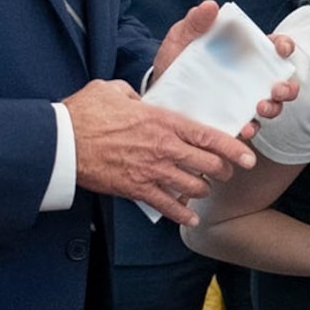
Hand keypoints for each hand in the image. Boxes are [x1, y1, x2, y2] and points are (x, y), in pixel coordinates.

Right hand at [68, 79, 253, 223]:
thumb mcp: (113, 91)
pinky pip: (167, 206)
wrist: (61, 143)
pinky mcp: (136, 190)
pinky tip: (191, 217)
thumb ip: (135, 96)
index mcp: (162, 121)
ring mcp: (152, 171)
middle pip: (208, 165)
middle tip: (227, 172)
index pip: (208, 136)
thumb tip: (139, 99)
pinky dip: (182, 214)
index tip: (248, 156)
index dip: (233, 148)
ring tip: (204, 189)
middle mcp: (163, 148)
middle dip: (223, 171)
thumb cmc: (84, 113)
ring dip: (203, 190)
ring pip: (193, 187)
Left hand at [146, 1, 301, 130]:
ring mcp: (244, 101)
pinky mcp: (234, 122)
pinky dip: (252, 128)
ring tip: (261, 107)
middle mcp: (251, 78)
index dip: (284, 46)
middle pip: (284, 81)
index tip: (280, 49)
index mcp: (244, 54)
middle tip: (275, 88)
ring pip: (274, 106)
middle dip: (288, 86)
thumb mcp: (181, 39)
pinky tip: (243, 127)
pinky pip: (251, 127)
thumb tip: (210, 6)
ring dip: (274, 107)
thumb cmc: (174, 63)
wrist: (156, 96)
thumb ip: (195, 22)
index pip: (274, 47)